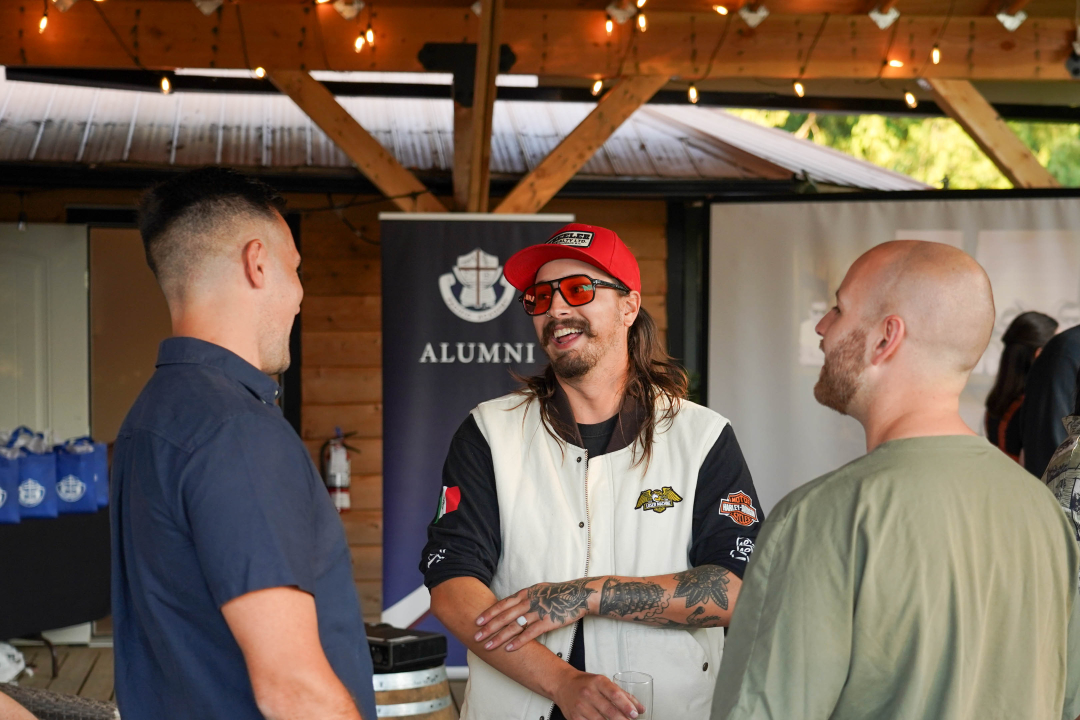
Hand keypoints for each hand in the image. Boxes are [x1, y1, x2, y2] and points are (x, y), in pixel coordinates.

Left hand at [474, 577, 598, 651]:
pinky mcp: (547, 621)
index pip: (503, 604)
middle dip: (488, 628)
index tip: (477, 621)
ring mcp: (537, 611)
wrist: (579, 594)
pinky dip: (518, 642)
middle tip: (476, 637)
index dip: (489, 613)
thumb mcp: (539, 590)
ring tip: (488, 646)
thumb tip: (513, 602)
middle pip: (504, 616)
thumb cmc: (560, 593)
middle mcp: (529, 601)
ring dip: (499, 637)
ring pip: (514, 626)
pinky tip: (509, 649)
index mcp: (525, 593)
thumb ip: (526, 596)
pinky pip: (529, 634)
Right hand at [553, 671, 644, 719]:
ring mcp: (580, 706)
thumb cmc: (585, 683)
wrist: (562, 684)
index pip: (614, 693)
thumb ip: (623, 695)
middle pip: (609, 710)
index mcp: (598, 682)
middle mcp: (588, 693)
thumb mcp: (604, 682)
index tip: (635, 714)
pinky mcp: (574, 718)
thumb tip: (641, 708)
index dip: (626, 705)